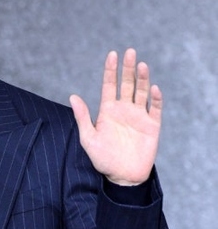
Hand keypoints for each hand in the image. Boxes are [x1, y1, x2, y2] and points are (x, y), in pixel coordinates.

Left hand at [69, 48, 162, 185]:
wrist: (122, 176)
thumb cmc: (103, 159)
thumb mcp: (89, 139)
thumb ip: (83, 118)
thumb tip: (72, 96)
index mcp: (108, 110)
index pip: (109, 85)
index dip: (111, 70)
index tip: (112, 55)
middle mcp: (124, 109)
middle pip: (127, 84)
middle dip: (128, 68)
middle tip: (130, 52)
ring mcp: (139, 116)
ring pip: (142, 92)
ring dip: (142, 79)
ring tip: (141, 65)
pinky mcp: (152, 125)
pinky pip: (155, 108)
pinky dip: (156, 98)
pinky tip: (154, 89)